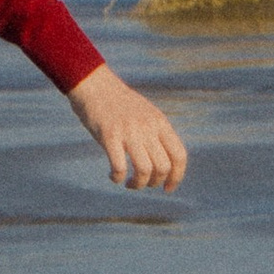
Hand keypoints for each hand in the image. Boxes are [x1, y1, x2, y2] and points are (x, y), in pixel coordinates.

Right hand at [68, 65, 186, 191]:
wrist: (94, 85)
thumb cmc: (118, 103)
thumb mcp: (146, 114)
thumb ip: (156, 133)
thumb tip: (165, 160)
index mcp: (160, 123)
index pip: (179, 156)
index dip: (177, 177)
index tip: (167, 188)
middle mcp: (148, 127)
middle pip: (163, 167)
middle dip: (154, 182)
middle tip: (142, 183)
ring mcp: (129, 131)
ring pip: (144, 170)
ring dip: (137, 184)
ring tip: (129, 183)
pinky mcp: (109, 135)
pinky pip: (119, 166)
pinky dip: (118, 178)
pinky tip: (113, 176)